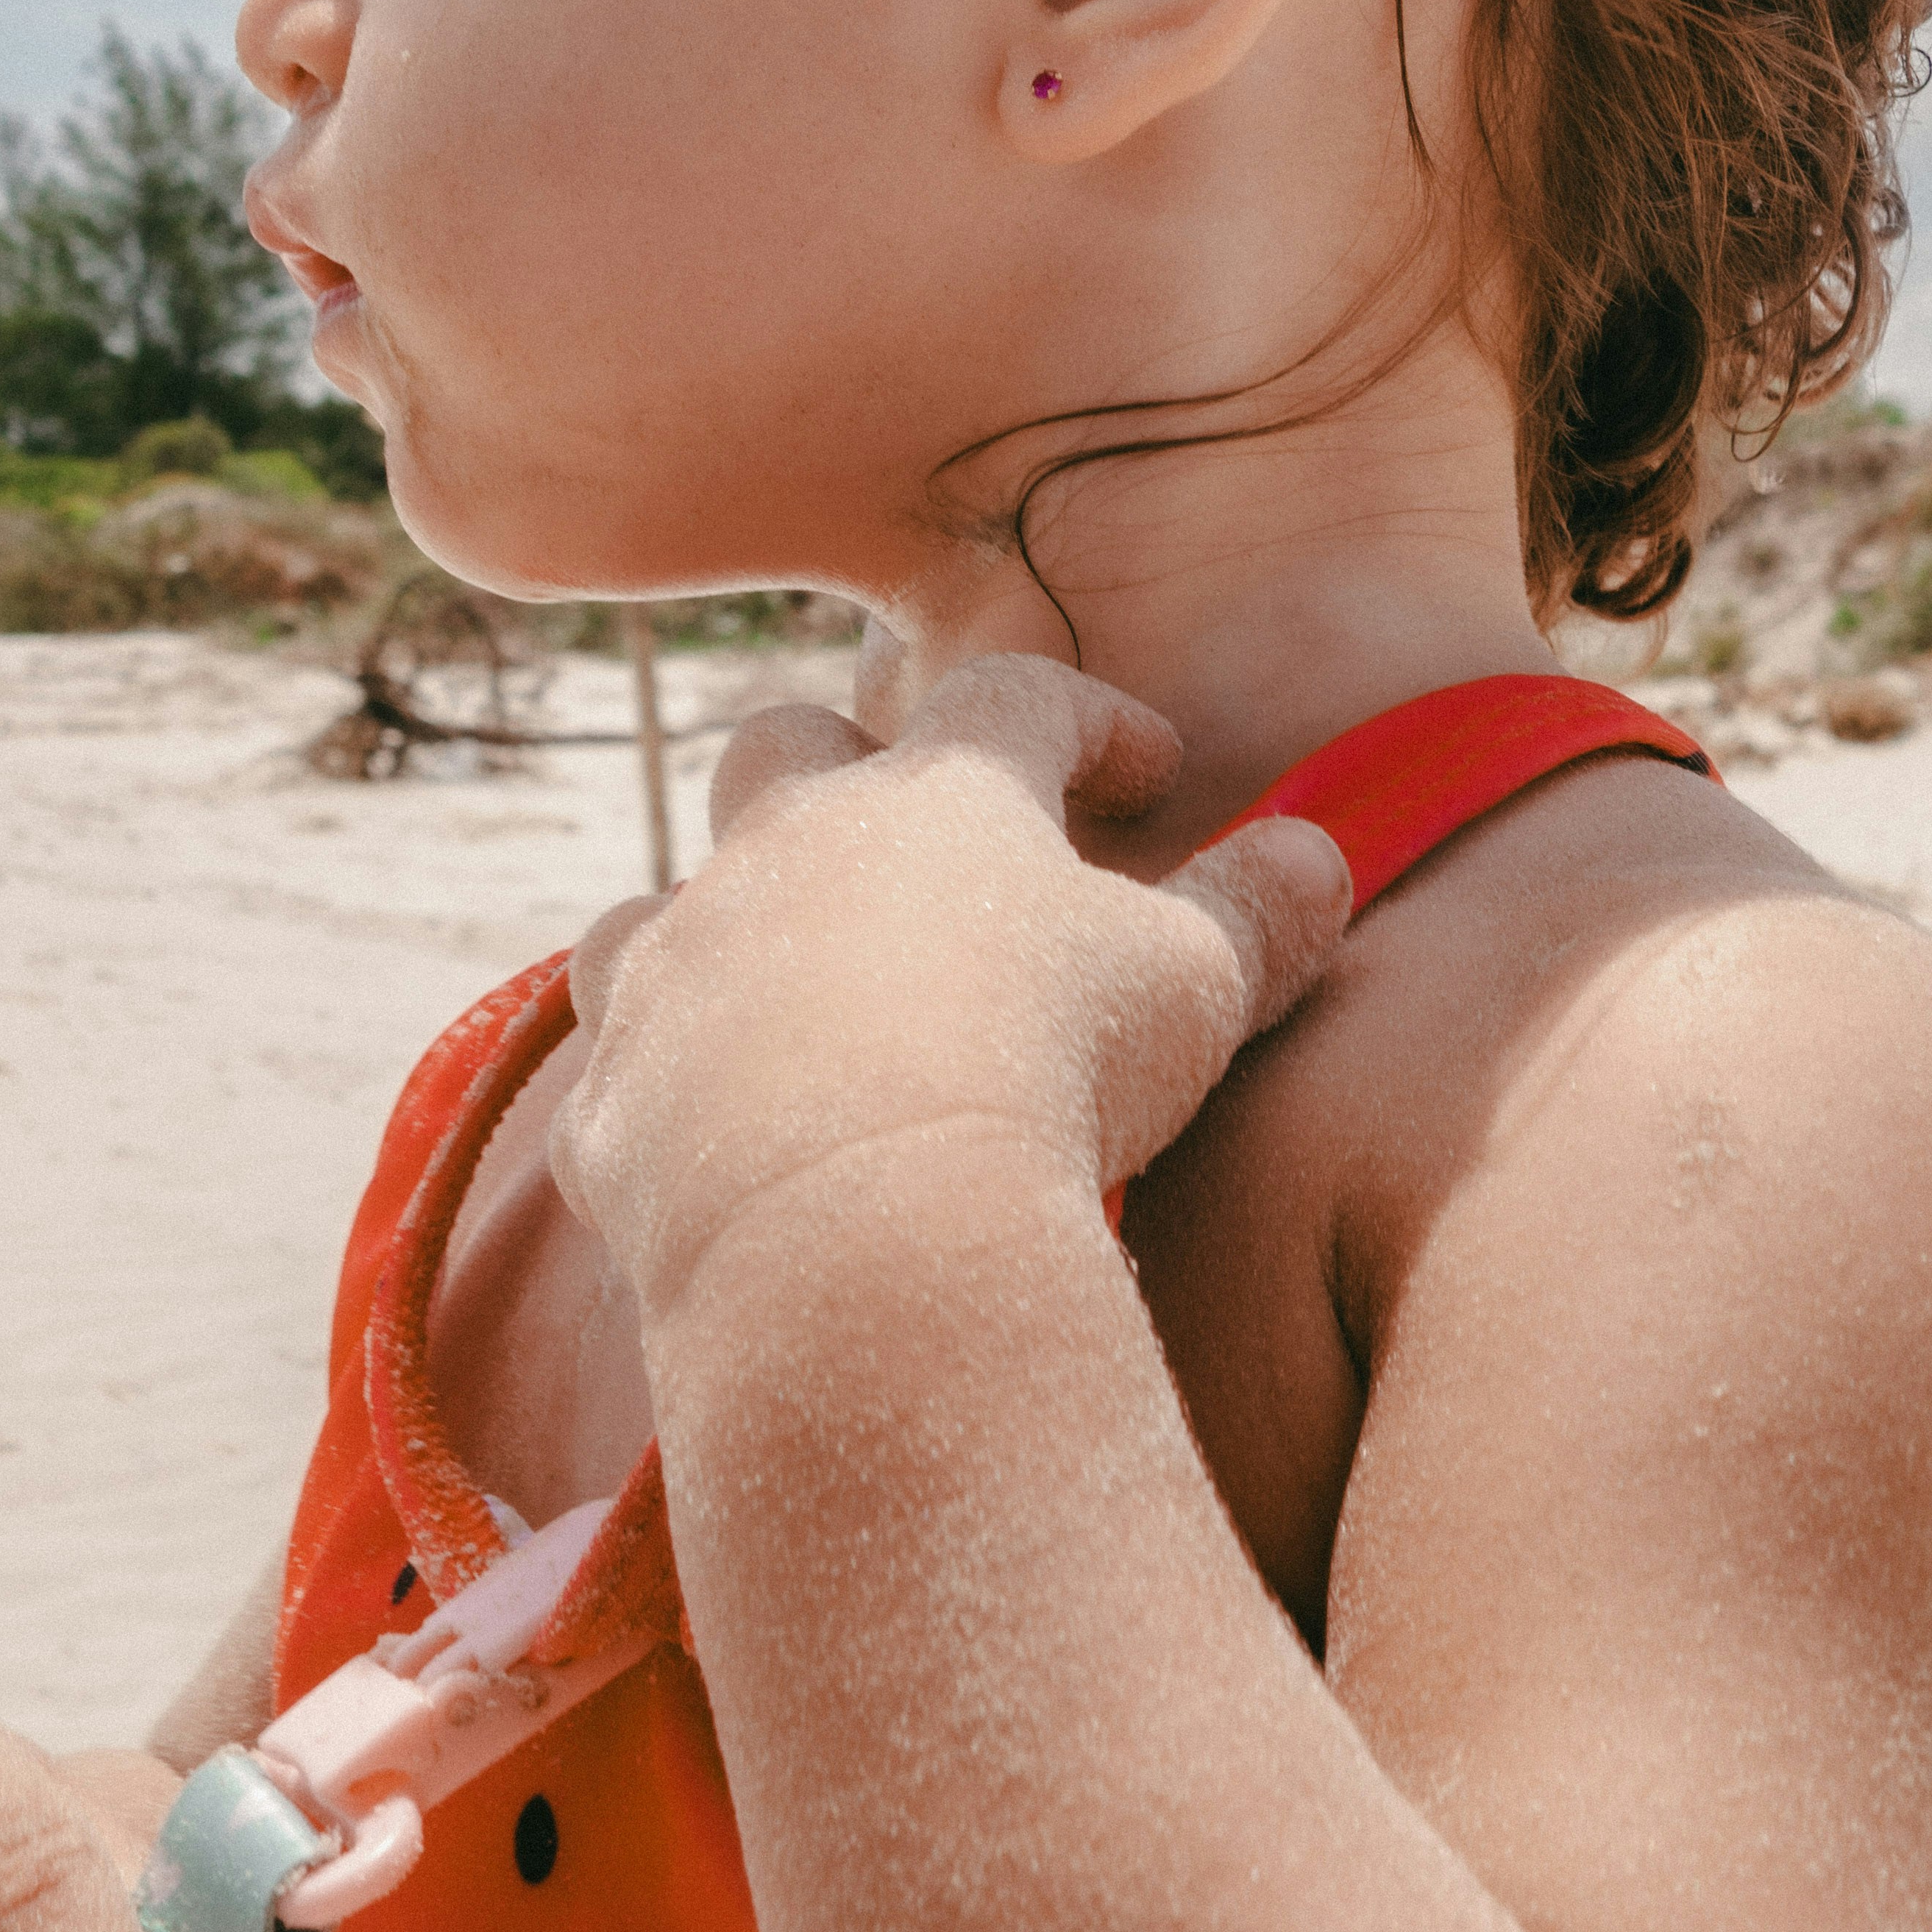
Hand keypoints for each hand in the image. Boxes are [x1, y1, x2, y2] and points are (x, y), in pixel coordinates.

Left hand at [552, 652, 1346, 1315]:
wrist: (858, 1232)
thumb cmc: (1049, 1080)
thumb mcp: (1197, 992)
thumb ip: (1259, 913)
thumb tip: (1322, 854)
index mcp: (940, 795)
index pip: (1021, 699)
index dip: (1089, 720)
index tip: (1145, 766)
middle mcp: (787, 846)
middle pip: (789, 746)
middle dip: (844, 770)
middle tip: (912, 849)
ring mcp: (680, 962)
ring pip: (657, 903)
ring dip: (713, 934)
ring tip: (777, 1000)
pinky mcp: (612, 1093)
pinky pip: (610, 1069)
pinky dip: (653, 1089)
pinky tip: (699, 1136)